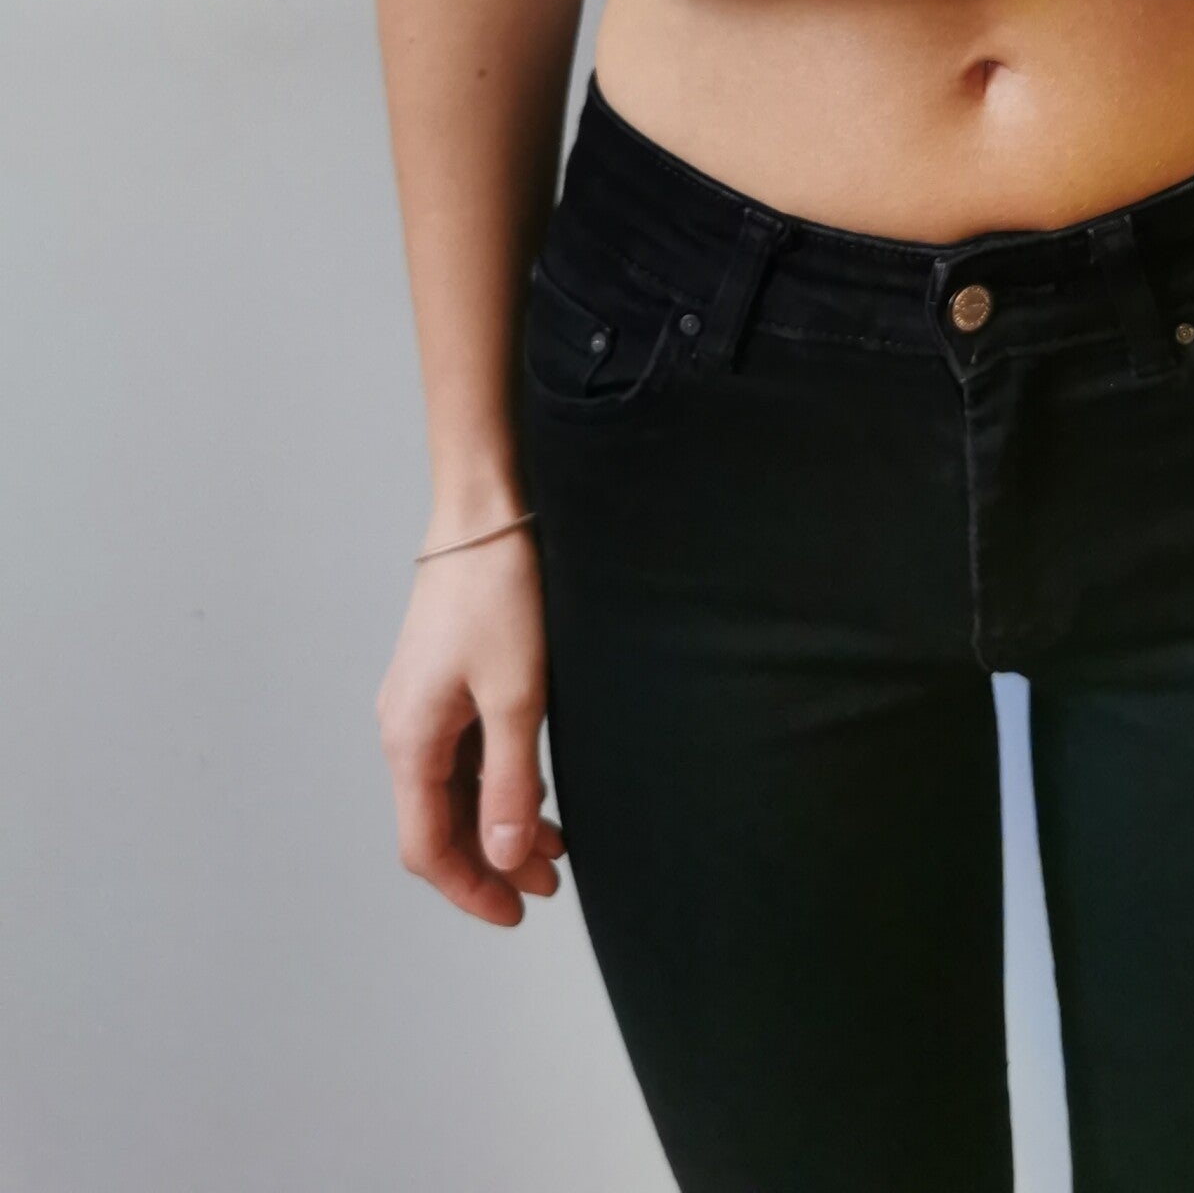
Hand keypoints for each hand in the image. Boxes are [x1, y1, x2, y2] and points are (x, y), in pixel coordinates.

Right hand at [376, 521, 565, 925]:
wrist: (484, 514)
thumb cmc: (498, 593)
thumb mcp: (516, 695)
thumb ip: (509, 780)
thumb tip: (500, 858)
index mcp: (410, 739)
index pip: (427, 846)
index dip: (469, 888)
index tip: (514, 914)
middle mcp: (405, 728)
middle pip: (440, 822)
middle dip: (491, 860)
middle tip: (548, 885)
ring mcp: (422, 705)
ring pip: (455, 789)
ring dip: (498, 823)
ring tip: (553, 849)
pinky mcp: (444, 682)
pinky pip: (464, 754)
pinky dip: (498, 783)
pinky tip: (536, 794)